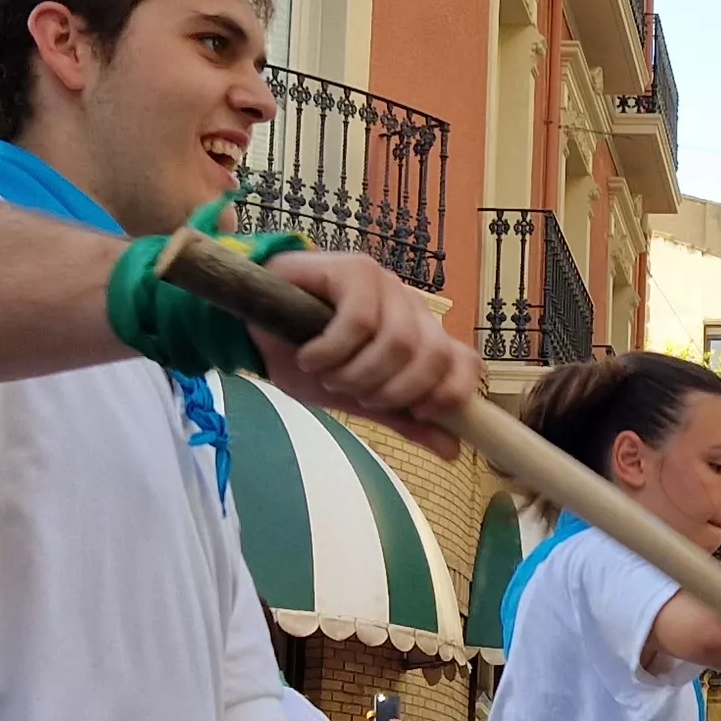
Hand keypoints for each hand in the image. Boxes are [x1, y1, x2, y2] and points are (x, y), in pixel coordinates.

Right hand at [249, 246, 478, 454]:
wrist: (253, 328)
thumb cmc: (310, 359)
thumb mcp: (358, 399)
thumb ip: (404, 419)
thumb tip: (453, 450)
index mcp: (422, 337)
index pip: (466, 361)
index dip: (449, 393)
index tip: (416, 412)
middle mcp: (411, 307)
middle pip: (431, 357)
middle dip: (390, 390)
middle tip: (354, 392)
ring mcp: (384, 285)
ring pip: (397, 341)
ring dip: (355, 373)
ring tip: (327, 373)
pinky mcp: (352, 270)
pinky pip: (358, 321)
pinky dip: (331, 351)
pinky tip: (310, 356)